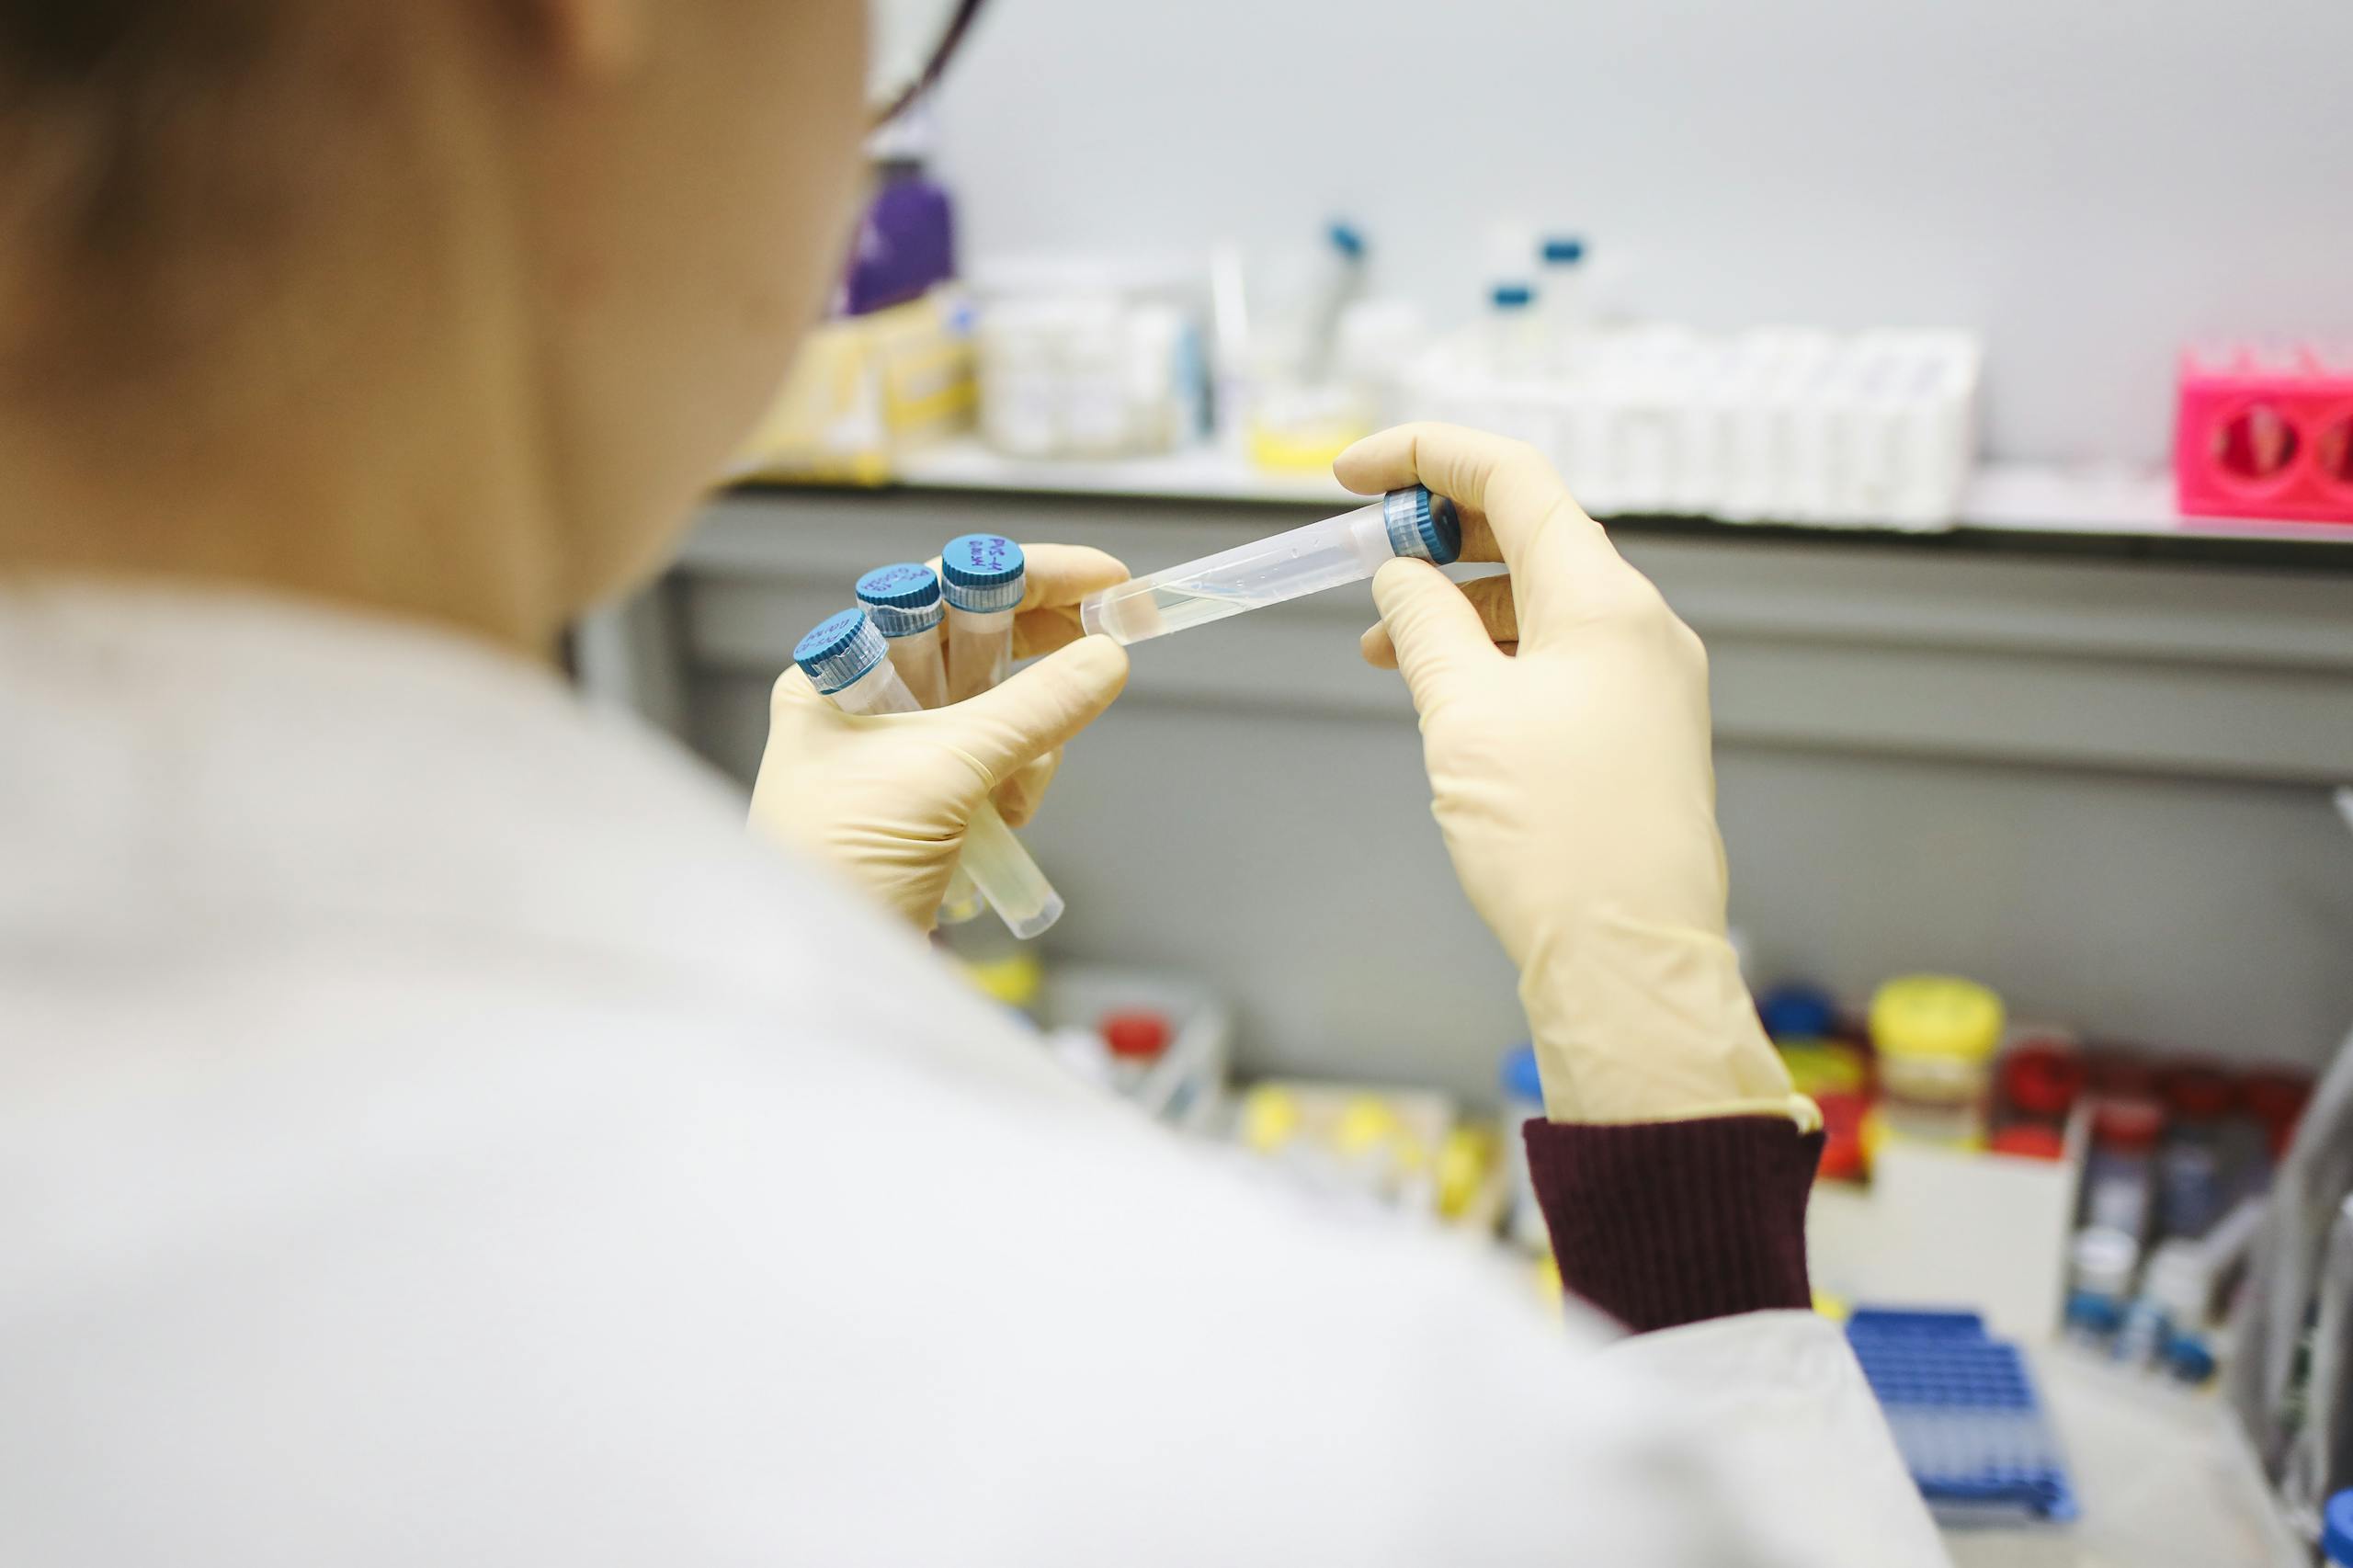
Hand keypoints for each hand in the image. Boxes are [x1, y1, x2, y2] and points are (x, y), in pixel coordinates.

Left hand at [749, 545, 1129, 928]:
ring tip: (1017, 795)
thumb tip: (1106, 657)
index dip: (1028, 576)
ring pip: (1000, 707)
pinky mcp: (930, 804)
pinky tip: (1008, 819)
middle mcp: (866, 702)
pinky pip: (1000, 762)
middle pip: (977, 642)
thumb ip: (1031, 709)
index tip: (1106, 579)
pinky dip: (1020, 780)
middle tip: (1110, 647)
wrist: (814, 978)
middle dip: (1041, 654)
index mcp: (840, 671)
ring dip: (1031, 738)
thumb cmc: (839, 864)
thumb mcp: (942, 774)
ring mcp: (900, 755)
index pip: (943, 588)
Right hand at [1338, 425, 1795, 1124]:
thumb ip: (1423, 625)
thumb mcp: (1462, 715)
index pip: (1513, 478)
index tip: (1349, 474)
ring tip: (1381, 643)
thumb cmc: (1555, 843)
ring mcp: (1648, 681)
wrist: (1629, 964)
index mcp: (1604, 600)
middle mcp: (1640, 626)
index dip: (1424, 456)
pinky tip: (1443, 690)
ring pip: (1542, 600)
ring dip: (1458, 601)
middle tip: (1360, 555)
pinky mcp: (1640, 733)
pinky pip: (1561, 657)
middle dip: (1437, 531)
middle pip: (1533, 532)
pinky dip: (1495, 652)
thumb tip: (1399, 578)